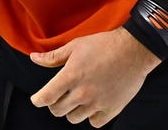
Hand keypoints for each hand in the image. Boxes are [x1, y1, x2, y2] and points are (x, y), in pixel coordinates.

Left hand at [30, 28, 159, 126]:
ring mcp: (97, 103)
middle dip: (55, 103)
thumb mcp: (75, 46)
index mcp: (71, 76)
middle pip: (57, 110)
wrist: (133, 50)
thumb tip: (34, 58)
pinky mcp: (111, 109)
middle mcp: (82, 93)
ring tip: (79, 97)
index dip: (38, 100)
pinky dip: (91, 116)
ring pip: (74, 118)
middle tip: (60, 95)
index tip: (37, 99)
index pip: (46, 97)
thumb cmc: (104, 45)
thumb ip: (53, 56)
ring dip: (72, 109)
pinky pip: (94, 123)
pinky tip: (93, 104)